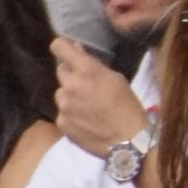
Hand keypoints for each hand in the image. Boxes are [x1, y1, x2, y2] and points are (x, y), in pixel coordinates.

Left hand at [51, 36, 147, 158]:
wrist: (128, 140)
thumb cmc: (128, 105)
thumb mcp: (116, 78)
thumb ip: (94, 66)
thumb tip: (78, 52)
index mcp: (87, 70)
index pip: (60, 47)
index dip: (63, 47)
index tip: (69, 51)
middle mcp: (70, 85)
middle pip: (61, 70)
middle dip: (72, 74)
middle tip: (87, 84)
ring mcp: (63, 105)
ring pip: (61, 93)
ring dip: (70, 95)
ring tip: (88, 106)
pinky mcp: (61, 122)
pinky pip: (62, 111)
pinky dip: (71, 113)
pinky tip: (86, 120)